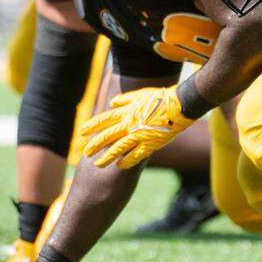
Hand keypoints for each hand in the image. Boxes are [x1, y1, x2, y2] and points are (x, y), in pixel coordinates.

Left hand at [80, 86, 194, 168]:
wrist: (179, 105)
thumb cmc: (160, 98)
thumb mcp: (140, 95)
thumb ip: (125, 100)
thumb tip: (112, 103)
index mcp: (127, 111)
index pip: (104, 119)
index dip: (92, 126)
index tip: (82, 132)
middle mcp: (130, 124)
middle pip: (108, 135)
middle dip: (95, 144)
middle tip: (85, 152)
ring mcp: (140, 135)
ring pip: (118, 148)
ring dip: (107, 157)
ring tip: (98, 164)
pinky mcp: (151, 143)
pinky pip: (136, 155)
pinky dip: (127, 160)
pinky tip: (119, 165)